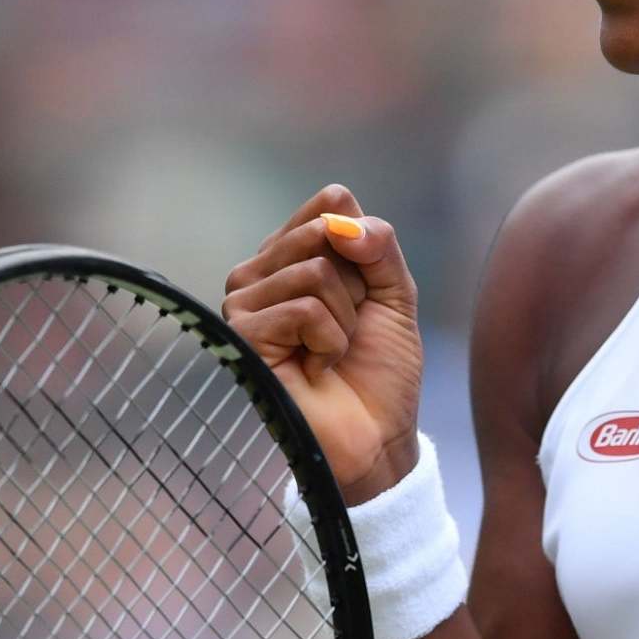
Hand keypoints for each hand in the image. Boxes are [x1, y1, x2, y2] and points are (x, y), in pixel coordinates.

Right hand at [223, 184, 422, 502]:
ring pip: (315, 271)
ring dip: (345, 320)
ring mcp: (245, 302)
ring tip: (331, 352)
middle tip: (350, 327)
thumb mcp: (396, 294)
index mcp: (292, 253)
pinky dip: (329, 341)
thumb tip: (345, 221)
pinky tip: (317, 368)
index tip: (367, 292)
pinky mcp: (243, 335)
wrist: (377, 435)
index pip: (331, 202)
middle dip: (358, 285)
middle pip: (324, 231)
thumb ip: (379, 245)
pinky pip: (304, 308)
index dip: (366, 245)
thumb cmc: (380, 368)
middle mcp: (261, 271)